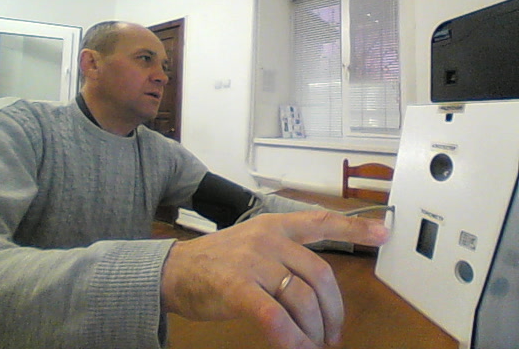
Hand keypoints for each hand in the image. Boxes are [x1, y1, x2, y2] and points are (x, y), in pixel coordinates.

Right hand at [161, 211, 388, 348]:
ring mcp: (253, 262)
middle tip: (333, 333)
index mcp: (275, 226)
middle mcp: (268, 239)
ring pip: (302, 299)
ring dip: (314, 330)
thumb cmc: (217, 261)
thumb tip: (318, 292)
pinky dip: (291, 340)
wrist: (174, 270)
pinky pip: (276, 318)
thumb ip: (285, 257)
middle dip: (333, 311)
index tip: (384, 234)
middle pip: (320, 275)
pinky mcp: (237, 287)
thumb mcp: (253, 244)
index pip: (320, 222)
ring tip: (311, 344)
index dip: (355, 229)